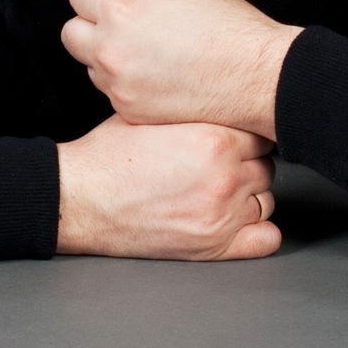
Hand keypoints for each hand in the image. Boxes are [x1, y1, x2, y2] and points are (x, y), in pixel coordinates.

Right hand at [56, 115, 279, 259]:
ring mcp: (221, 216)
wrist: (82, 198)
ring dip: (249, 194)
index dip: (244, 132)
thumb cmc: (111, 155)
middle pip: (266, 165)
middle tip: (220, 162)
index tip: (232, 135)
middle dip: (246, 162)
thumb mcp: (154, 113)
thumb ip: (197, 108)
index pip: (260, 132)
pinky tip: (237, 218)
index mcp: (215, 140)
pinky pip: (264, 240)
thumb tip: (226, 100)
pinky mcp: (212, 247)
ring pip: (265, 200)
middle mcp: (225, 178)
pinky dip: (257, 229)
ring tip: (219, 188)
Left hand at [62, 0, 299, 136]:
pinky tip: (157, 76)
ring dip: (107, 56)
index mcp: (122, 9)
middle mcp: (112, 48)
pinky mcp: (130, 111)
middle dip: (92, 25)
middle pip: (71, 31)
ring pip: (90, 64)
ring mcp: (119, 84)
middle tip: (123, 24)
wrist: (259, 77)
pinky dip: (126, 84)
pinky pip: (112, 92)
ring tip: (146, 51)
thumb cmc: (231, 27)